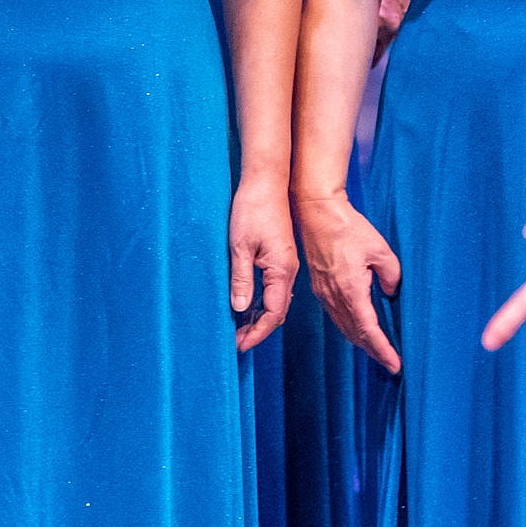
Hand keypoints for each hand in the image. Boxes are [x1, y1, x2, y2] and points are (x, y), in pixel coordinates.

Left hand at [230, 171, 298, 351]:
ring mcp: (286, 264)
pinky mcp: (281, 257)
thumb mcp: (240, 246)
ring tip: (240, 328)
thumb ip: (242, 279)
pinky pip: (275, 288)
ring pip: (277, 300)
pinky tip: (249, 304)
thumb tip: (240, 309)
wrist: (267, 181)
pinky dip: (263, 302)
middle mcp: (288, 270)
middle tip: (237, 341)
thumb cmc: (252, 209)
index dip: (257, 332)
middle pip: (278, 311)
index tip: (240, 345)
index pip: (273, 313)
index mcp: (281, 270)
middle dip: (259, 329)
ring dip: (260, 316)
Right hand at [296, 189, 400, 371]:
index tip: (395, 364)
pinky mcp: (320, 287)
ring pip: (344, 327)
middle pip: (355, 335)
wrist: (318, 215)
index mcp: (351, 291)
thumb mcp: (380, 250)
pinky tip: (357, 327)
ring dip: (361, 341)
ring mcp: (325, 294)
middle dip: (373, 351)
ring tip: (377, 350)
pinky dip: (349, 328)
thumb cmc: (348, 229)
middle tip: (390, 363)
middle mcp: (335, 298)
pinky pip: (336, 316)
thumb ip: (391, 275)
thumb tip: (390, 292)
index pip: (369, 331)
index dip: (382, 350)